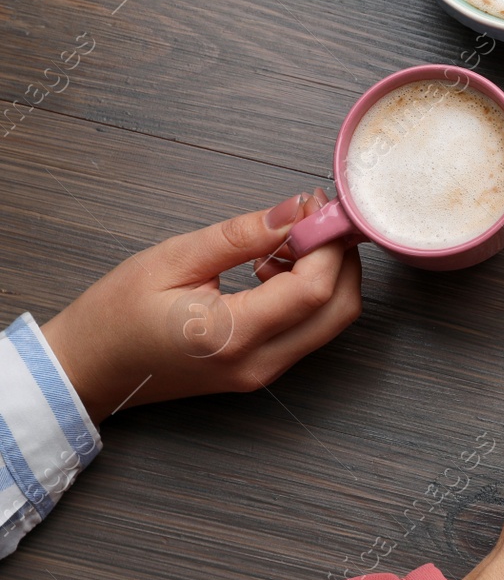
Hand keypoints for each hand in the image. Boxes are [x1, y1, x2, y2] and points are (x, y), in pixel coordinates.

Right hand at [40, 191, 361, 425]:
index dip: (328, 242)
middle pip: (341, 308)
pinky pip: (309, 330)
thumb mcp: (175, 258)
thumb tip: (298, 209)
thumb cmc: (115, 316)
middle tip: (314, 219)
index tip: (318, 206)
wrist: (87, 369)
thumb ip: (244, 235)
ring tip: (282, 245)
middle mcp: (258, 363)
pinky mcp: (262, 370)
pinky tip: (272, 271)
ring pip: (331, 320)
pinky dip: (310, 295)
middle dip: (340, 257)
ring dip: (326, 275)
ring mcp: (263, 373)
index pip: (316, 288)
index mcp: (231, 335)